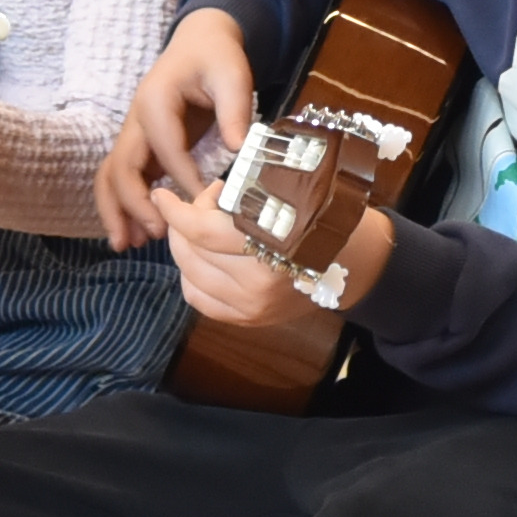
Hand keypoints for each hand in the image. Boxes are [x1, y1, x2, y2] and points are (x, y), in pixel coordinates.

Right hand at [102, 8, 267, 249]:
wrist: (200, 42)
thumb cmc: (217, 58)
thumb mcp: (233, 75)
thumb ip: (235, 110)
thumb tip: (240, 148)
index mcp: (155, 100)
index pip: (165, 147)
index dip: (182, 178)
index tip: (201, 205)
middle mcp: (136, 119)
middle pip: (121, 166)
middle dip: (134, 203)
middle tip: (156, 234)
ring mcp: (134, 134)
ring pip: (110, 176)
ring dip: (115, 210)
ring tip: (125, 245)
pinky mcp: (141, 146)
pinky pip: (122, 178)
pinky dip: (122, 205)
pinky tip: (131, 234)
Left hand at [153, 173, 333, 333]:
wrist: (354, 265)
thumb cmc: (323, 220)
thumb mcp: (292, 198)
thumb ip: (246, 199)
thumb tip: (205, 196)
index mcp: (272, 245)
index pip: (203, 231)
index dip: (177, 211)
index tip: (162, 195)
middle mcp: (259, 282)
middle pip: (192, 252)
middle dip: (184, 223)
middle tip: (201, 204)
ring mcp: (252, 306)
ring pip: (190, 276)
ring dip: (185, 248)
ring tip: (202, 229)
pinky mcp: (249, 320)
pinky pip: (199, 299)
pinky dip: (191, 276)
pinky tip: (202, 258)